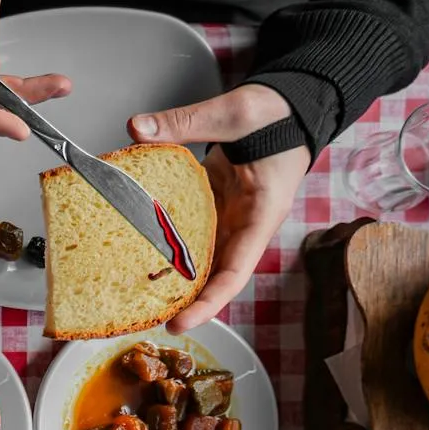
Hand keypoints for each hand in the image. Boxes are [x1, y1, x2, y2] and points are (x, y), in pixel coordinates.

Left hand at [128, 85, 311, 330]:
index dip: (208, 303)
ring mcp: (231, 219)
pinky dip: (168, 245)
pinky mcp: (216, 207)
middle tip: (146, 318)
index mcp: (261, 215)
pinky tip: (139, 251)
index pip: (235, 273)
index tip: (180, 323)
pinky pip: (191, 234)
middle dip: (183, 302)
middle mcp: (246, 226)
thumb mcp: (233, 112)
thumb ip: (186, 122)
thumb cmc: (277, 114)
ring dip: (173, 278)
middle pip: (214, 277)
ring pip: (200, 260)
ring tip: (137, 296)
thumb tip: (137, 129)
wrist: (291, 106)